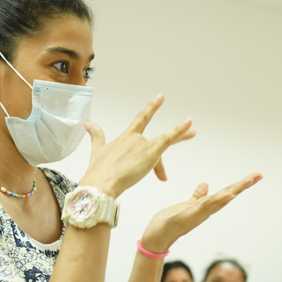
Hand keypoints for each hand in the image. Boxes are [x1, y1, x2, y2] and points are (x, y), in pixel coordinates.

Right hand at [81, 95, 195, 197]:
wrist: (100, 182)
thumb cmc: (98, 172)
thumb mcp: (97, 151)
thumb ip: (96, 136)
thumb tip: (89, 124)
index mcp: (124, 138)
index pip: (140, 120)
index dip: (151, 108)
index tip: (160, 98)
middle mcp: (135, 139)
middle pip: (156, 139)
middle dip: (174, 132)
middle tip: (189, 125)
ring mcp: (143, 145)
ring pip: (165, 140)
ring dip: (180, 136)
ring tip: (192, 132)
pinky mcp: (150, 153)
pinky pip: (167, 140)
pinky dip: (179, 132)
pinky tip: (189, 126)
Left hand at [140, 175, 261, 253]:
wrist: (154, 239)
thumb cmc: (168, 223)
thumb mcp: (185, 207)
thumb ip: (196, 197)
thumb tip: (206, 185)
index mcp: (204, 208)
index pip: (225, 193)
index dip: (239, 185)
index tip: (255, 175)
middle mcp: (203, 213)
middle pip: (226, 197)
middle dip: (242, 186)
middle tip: (258, 176)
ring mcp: (194, 217)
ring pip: (215, 203)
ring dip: (230, 193)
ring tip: (244, 183)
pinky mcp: (183, 220)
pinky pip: (198, 210)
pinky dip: (210, 203)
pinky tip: (222, 196)